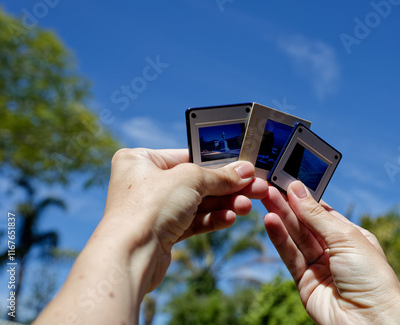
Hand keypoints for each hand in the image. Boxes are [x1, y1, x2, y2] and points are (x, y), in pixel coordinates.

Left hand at [102, 148, 267, 291]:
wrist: (130, 256)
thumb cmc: (149, 207)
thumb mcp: (190, 180)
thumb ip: (219, 176)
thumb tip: (244, 171)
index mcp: (141, 160)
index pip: (187, 156)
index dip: (218, 162)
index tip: (243, 167)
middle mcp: (145, 183)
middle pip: (196, 181)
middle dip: (227, 187)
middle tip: (255, 188)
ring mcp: (153, 209)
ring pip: (197, 203)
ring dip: (224, 204)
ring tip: (247, 206)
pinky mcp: (161, 232)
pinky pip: (191, 222)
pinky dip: (211, 219)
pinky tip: (230, 218)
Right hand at [262, 181, 399, 324]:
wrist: (371, 322)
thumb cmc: (371, 278)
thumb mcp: (345, 237)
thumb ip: (316, 215)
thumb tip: (297, 190)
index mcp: (351, 236)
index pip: (323, 211)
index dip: (305, 197)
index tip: (287, 182)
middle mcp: (334, 250)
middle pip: (306, 223)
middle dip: (288, 205)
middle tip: (268, 187)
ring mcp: (319, 267)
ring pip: (295, 238)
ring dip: (280, 217)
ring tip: (265, 198)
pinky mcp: (305, 283)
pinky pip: (290, 256)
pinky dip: (279, 238)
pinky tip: (270, 220)